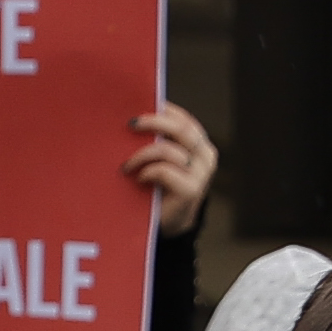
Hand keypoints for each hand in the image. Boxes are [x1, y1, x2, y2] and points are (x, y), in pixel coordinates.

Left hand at [123, 103, 218, 236]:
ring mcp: (200, 175)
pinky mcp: (190, 191)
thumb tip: (134, 117)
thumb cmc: (159, 187)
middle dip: (154, 122)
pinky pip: (164, 171)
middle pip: (181, 129)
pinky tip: (138, 178)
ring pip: (168, 150)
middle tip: (131, 124)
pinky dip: (147, 171)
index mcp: (201, 145)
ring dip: (141, 154)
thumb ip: (158, 141)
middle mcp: (205, 157)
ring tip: (126, 165)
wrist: (169, 223)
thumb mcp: (161, 160)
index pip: (185, 120)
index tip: (140, 107)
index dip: (164, 111)